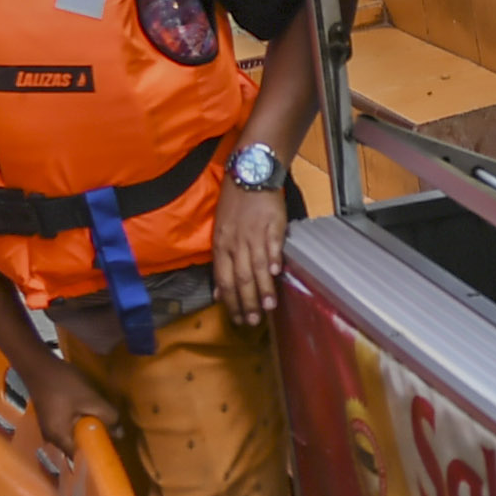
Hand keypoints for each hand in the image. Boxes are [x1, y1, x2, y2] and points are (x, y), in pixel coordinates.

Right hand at [8, 341, 118, 478]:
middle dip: (95, 443)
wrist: (37, 364)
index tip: (112, 452)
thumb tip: (120, 434)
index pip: (81, 459)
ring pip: (74, 436)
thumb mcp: (90, 399)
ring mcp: (50, 428)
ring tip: (106, 426)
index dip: (97, 457)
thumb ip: (108, 417)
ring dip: (88, 432)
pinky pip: (69, 427)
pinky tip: (91, 415)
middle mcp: (52, 438)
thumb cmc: (63, 383)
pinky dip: (81, 424)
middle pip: (78, 448)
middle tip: (113, 437)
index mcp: (59, 438)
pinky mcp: (51, 418)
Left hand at [213, 183, 287, 326]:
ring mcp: (254, 234)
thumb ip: (220, 264)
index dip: (231, 302)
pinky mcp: (272, 225)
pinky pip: (272, 245)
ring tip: (268, 307)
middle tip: (253, 321)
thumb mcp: (220, 233)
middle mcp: (236, 243)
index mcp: (221, 246)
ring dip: (263, 288)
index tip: (238, 319)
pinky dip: (274, 259)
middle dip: (247, 302)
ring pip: (256, 266)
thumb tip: (218, 293)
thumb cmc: (235, 204)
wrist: (250, 174)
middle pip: (240, 278)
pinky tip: (277, 274)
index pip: (224, 281)